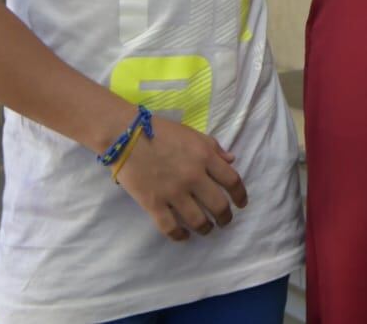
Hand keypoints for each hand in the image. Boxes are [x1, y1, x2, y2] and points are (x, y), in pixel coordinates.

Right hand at [114, 115, 247, 240]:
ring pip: (198, 220)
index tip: (241, 204)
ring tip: (206, 229)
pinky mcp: (153, 203)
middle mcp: (193, 176)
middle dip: (225, 217)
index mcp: (205, 156)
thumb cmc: (161, 131)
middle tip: (224, 221)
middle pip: (218, 205)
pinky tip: (184, 235)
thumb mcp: (192, 134)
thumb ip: (214, 147)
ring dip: (206, 228)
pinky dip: (180, 235)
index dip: (240, 195)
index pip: (232, 181)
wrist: (125, 134)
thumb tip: (232, 160)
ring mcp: (173, 192)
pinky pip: (170, 227)